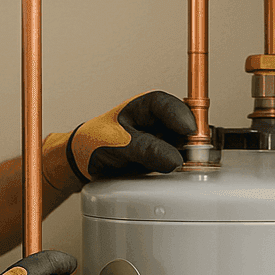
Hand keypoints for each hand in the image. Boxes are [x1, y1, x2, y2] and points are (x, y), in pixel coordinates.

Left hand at [42, 91, 196, 190]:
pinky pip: (178, 158)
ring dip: (185, 153)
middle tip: (191, 153)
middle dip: (189, 138)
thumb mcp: (119, 144)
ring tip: (179, 163)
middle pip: (182, 124)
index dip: (180, 116)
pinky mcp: (163, 155)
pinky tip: (175, 170)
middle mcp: (156, 120)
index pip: (167, 105)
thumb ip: (147, 150)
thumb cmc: (95, 142)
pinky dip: (180, 165)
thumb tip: (174, 159)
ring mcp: (162, 138)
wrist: (84, 161)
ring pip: (183, 143)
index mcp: (144, 106)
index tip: (188, 130)